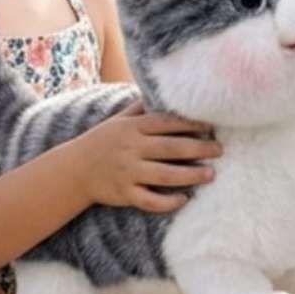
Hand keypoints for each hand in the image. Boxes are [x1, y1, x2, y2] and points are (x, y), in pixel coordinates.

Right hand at [79, 105, 220, 212]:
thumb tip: (164, 91)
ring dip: (190, 175)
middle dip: (198, 149)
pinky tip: (184, 199)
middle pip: (170, 149)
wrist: (74, 170)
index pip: (166, 123)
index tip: (211, 126)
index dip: (191, 124)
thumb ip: (141, 109)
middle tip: (220, 150)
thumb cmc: (103, 141)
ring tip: (211, 174)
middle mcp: (131, 149)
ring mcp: (127, 173)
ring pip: (164, 176)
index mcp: (132, 128)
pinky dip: (167, 202)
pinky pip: (149, 201)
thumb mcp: (119, 120)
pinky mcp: (124, 194)